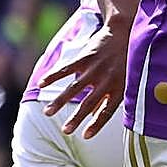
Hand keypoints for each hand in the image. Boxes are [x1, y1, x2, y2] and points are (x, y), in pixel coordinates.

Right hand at [38, 20, 128, 138]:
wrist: (123, 30)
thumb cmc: (124, 59)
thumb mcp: (124, 79)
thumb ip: (109, 97)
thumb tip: (94, 116)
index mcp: (120, 87)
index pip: (108, 110)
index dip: (97, 124)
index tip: (85, 136)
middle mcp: (107, 79)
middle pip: (89, 103)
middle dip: (77, 118)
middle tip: (65, 131)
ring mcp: (96, 68)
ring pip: (75, 88)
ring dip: (60, 101)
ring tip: (47, 112)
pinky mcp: (85, 56)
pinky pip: (67, 68)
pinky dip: (53, 76)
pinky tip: (41, 84)